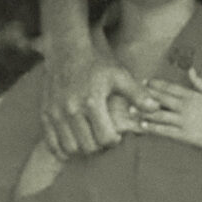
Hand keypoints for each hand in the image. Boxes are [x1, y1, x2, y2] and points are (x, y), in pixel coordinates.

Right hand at [41, 40, 154, 157]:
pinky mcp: (45, 115)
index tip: (117, 133)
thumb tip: (156, 108)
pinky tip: (74, 142)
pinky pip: (52, 144)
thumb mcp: (120, 76)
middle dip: (99, 146)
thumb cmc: (97, 65)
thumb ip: (137, 94)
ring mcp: (56, 114)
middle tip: (104, 137)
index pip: (105, 138)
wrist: (67, 53)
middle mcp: (71, 110)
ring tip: (91, 138)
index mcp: (92, 102)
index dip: (114, 140)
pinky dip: (63, 149)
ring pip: (70, 148)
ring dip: (82, 149)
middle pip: (88, 146)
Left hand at [141, 67, 201, 150]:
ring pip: (160, 116)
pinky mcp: (182, 135)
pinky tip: (143, 126)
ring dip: (144, 112)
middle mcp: (185, 107)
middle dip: (146, 95)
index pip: (170, 88)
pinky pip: (164, 131)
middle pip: (162, 100)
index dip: (157, 84)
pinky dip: (152, 128)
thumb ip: (199, 81)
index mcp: (192, 96)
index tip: (145, 81)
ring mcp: (183, 121)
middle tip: (133, 92)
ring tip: (131, 110)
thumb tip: (190, 69)